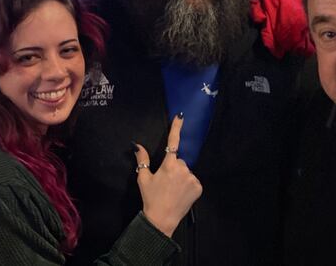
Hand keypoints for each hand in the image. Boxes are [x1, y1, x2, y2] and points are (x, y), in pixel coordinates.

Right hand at [134, 115, 202, 236]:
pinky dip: (188, 185)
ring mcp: (192, 178)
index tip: (180, 115)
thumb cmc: (151, 198)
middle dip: (173, 167)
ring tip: (173, 190)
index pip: (172, 142)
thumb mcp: (143, 178)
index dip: (176, 127)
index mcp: (168, 165)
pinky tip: (181, 194)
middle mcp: (182, 169)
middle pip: (179, 161)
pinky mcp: (199, 187)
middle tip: (166, 182)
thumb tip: (137, 145)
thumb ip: (142, 159)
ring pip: (186, 171)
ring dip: (181, 176)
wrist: (162, 219)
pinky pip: (193, 180)